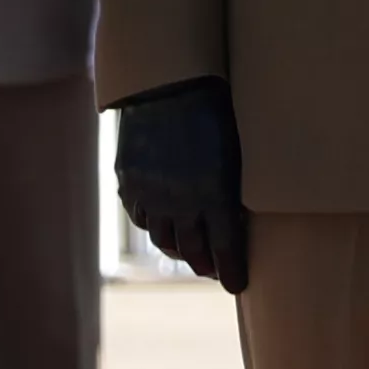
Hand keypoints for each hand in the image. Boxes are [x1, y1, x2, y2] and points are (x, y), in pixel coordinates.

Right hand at [114, 79, 246, 293]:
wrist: (168, 82)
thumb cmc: (215, 112)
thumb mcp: (234, 152)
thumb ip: (232, 188)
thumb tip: (238, 217)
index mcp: (214, 195)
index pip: (226, 249)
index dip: (232, 272)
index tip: (237, 286)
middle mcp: (181, 202)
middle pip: (193, 250)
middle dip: (206, 265)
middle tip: (214, 271)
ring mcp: (151, 193)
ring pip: (164, 239)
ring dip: (179, 249)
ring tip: (188, 252)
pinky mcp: (129, 181)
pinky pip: (141, 216)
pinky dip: (153, 224)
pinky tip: (162, 223)